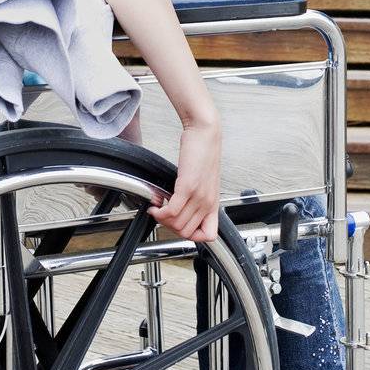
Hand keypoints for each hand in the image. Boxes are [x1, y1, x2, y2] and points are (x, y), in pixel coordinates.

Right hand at [149, 117, 221, 242]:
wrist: (205, 133)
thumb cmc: (203, 153)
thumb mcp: (205, 181)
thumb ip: (197, 198)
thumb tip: (181, 210)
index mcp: (213, 203)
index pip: (208, 236)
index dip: (191, 235)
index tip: (179, 224)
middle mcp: (208, 202)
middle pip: (186, 232)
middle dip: (170, 226)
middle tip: (163, 214)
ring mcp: (198, 195)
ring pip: (177, 224)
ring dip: (162, 218)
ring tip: (158, 206)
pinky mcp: (187, 186)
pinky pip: (172, 211)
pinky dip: (160, 212)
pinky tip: (156, 203)